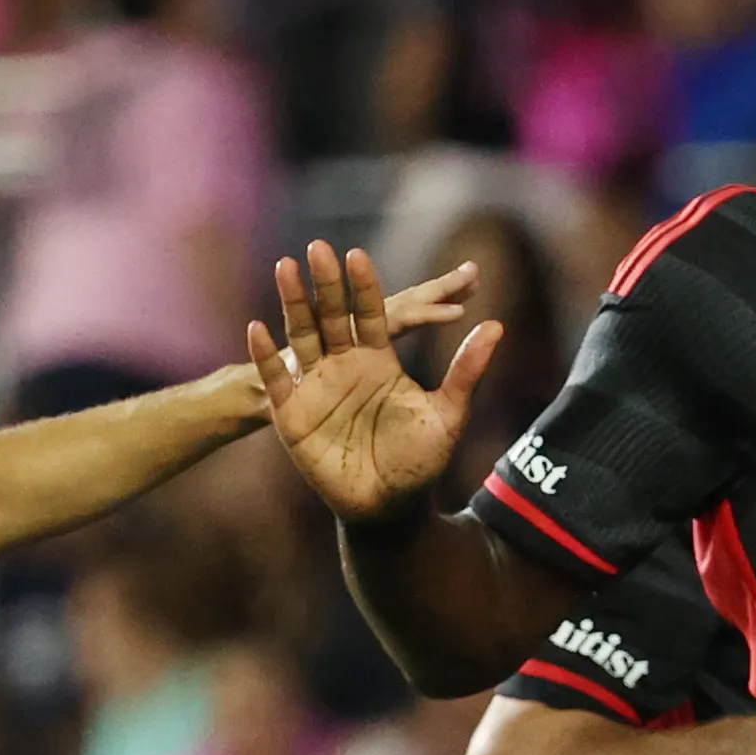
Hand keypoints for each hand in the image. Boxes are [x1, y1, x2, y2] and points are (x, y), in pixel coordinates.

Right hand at [250, 242, 502, 522]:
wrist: (388, 507)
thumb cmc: (419, 461)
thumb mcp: (448, 413)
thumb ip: (467, 370)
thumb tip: (497, 324)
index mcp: (378, 359)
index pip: (370, 313)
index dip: (363, 287)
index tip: (358, 257)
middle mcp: (344, 364)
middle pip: (332, 315)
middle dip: (326, 283)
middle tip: (319, 248)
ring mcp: (315, 386)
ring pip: (301, 335)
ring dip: (293, 303)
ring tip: (285, 267)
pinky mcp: (293, 413)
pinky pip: (276, 379)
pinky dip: (266, 355)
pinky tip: (258, 328)